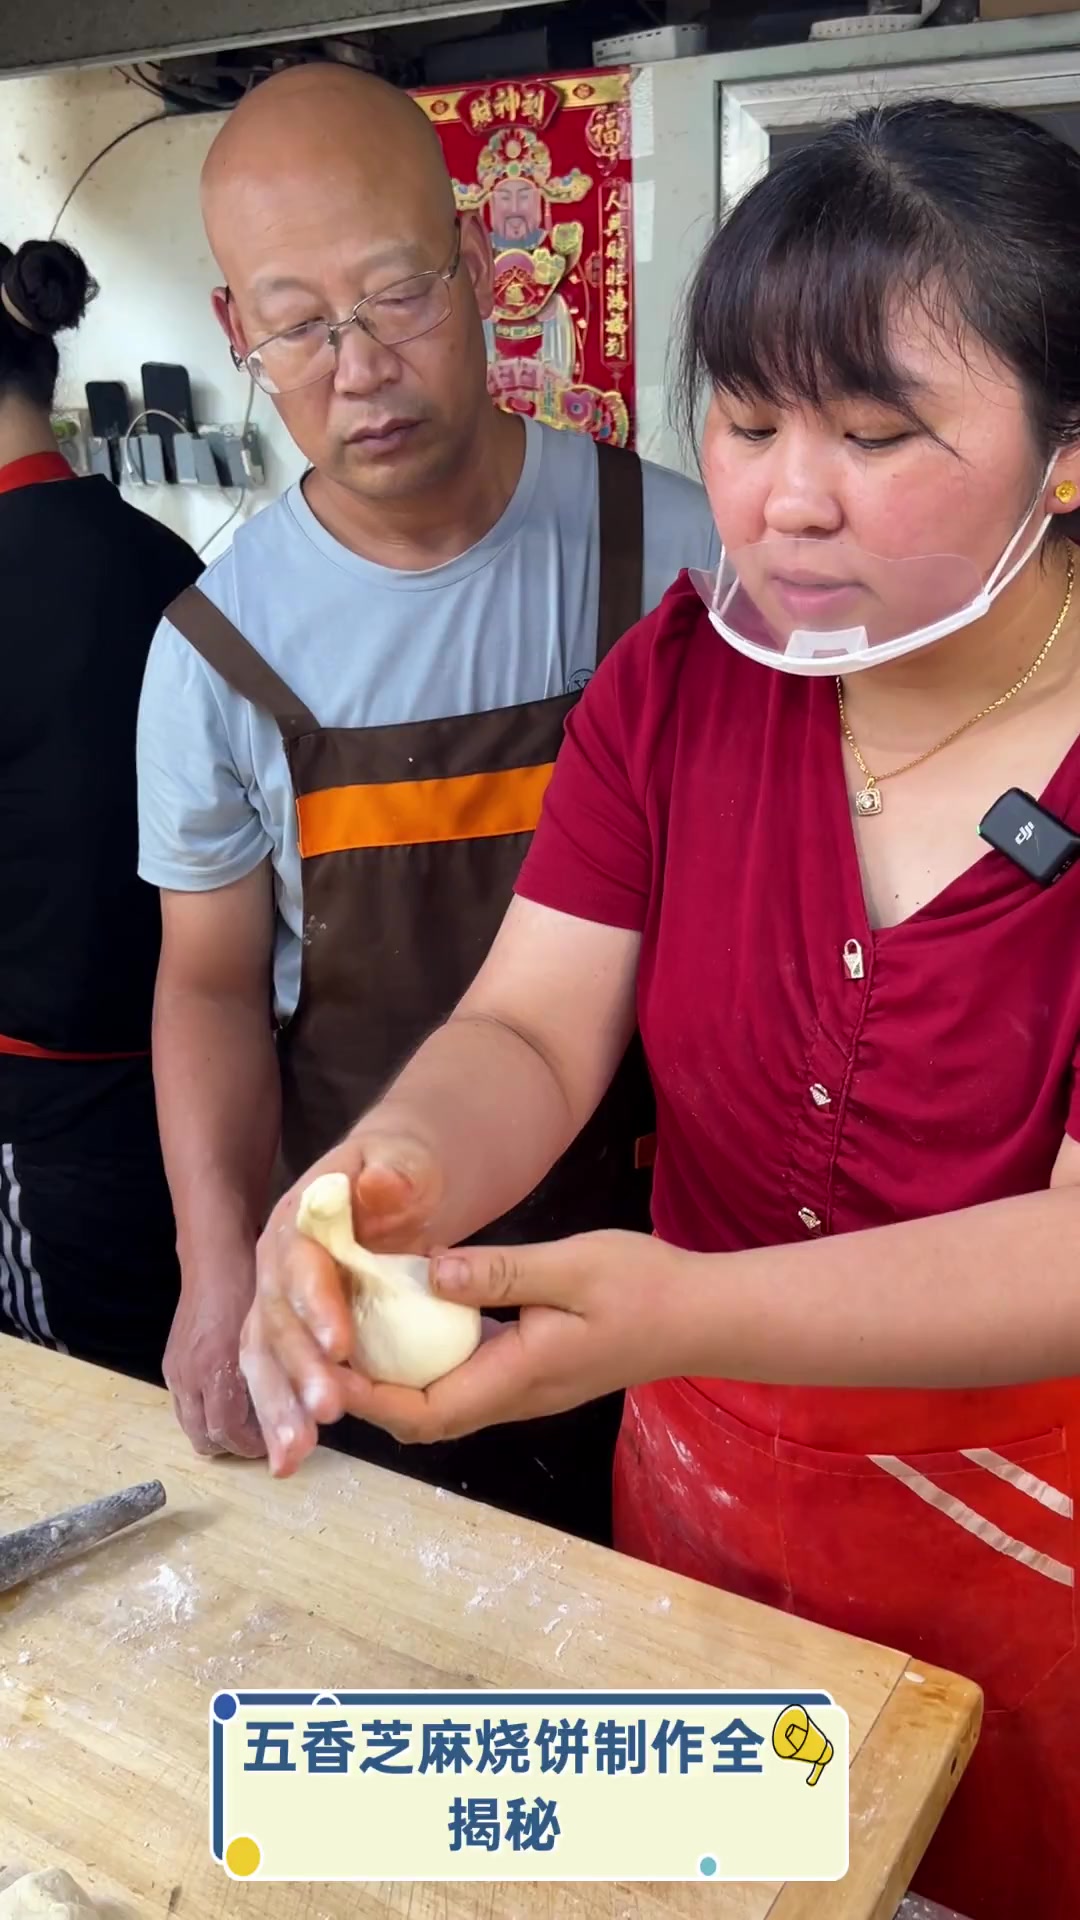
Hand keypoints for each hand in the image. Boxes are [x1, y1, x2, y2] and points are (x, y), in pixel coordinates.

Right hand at [164, 1261, 265, 1458]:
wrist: (214, 1258)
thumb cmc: (253, 1287)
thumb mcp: (275, 1330)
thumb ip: (283, 1372)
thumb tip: (305, 1410)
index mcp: (218, 1366)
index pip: (228, 1431)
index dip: (253, 1446)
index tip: (279, 1444)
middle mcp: (190, 1374)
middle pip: (206, 1437)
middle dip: (235, 1446)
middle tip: (265, 1441)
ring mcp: (176, 1370)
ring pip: (191, 1424)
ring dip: (217, 1432)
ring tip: (248, 1424)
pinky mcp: (170, 1364)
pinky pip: (184, 1405)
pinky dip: (204, 1413)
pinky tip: (228, 1400)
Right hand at [239, 1124, 444, 1475]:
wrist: (392, 1184)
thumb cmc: (402, 1173)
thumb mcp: (407, 1161)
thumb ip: (396, 1175)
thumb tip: (378, 1187)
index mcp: (300, 1218)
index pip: (299, 1260)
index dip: (315, 1302)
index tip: (340, 1344)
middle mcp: (277, 1263)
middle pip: (274, 1318)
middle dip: (297, 1370)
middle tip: (327, 1411)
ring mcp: (279, 1302)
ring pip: (266, 1358)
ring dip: (279, 1407)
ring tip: (295, 1455)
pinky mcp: (289, 1335)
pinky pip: (276, 1377)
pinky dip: (281, 1418)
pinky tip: (288, 1461)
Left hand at [330, 1229, 692, 1446]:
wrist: (701, 1316)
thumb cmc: (644, 1287)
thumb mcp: (573, 1265)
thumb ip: (499, 1272)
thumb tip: (429, 1275)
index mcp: (518, 1375)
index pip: (423, 1410)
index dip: (367, 1397)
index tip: (324, 1364)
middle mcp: (514, 1396)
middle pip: (421, 1419)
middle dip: (366, 1396)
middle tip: (320, 1351)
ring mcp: (524, 1390)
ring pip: (439, 1404)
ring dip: (391, 1383)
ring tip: (348, 1337)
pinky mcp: (531, 1373)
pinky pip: (463, 1381)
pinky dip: (424, 1363)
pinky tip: (408, 1322)